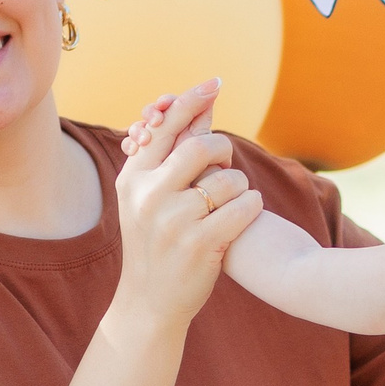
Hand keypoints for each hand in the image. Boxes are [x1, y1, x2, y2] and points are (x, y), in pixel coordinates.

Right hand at [110, 79, 263, 332]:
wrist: (148, 302)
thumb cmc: (155, 242)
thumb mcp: (146, 198)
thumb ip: (168, 156)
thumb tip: (197, 109)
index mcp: (133, 179)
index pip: (166, 128)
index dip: (192, 101)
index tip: (215, 82)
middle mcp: (148, 197)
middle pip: (202, 147)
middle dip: (224, 152)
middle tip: (226, 166)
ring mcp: (173, 222)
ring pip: (228, 179)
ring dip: (239, 188)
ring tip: (230, 204)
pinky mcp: (200, 244)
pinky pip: (244, 207)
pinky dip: (251, 207)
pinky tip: (244, 216)